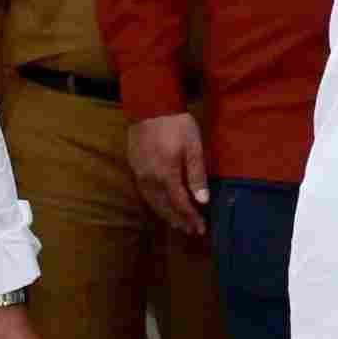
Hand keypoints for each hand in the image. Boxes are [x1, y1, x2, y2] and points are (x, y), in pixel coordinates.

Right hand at [128, 111, 209, 235]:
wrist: (150, 106)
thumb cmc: (176, 125)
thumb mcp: (193, 147)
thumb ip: (197, 175)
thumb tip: (203, 201)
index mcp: (166, 175)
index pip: (180, 204)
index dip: (191, 217)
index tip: (201, 228)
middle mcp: (150, 180)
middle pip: (165, 207)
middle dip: (179, 221)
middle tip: (191, 231)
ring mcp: (140, 174)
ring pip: (153, 202)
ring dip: (166, 215)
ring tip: (178, 224)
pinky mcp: (134, 168)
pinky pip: (145, 194)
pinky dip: (156, 204)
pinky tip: (162, 206)